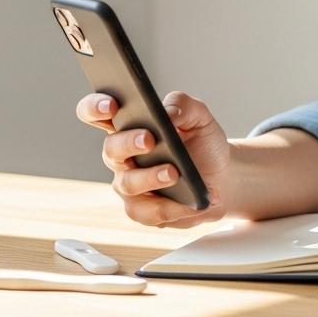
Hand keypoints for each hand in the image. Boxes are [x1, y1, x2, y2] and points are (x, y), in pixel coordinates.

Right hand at [76, 90, 231, 227]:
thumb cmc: (204, 144)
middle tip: (149, 140)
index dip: (95, 107)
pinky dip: (169, 207)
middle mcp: (122, 154)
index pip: (97, 112)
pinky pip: (145, 211)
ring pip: (127, 182)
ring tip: (173, 173)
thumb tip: (168, 112)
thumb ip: (183, 105)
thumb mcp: (200, 117)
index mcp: (130, 124)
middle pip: (111, 147)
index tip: (111, 105)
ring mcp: (128, 182)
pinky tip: (187, 202)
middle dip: (127, 143)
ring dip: (150, 177)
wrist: (222, 178)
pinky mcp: (140, 209)